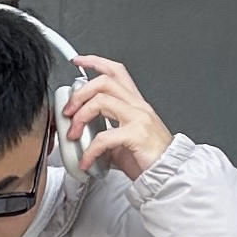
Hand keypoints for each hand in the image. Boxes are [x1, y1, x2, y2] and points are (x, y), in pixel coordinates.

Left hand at [64, 55, 172, 182]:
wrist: (169, 175)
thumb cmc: (149, 158)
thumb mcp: (123, 139)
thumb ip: (105, 130)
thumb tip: (83, 133)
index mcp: (135, 104)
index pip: (116, 72)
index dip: (95, 62)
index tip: (78, 61)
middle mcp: (138, 106)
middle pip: (104, 82)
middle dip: (79, 94)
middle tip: (68, 111)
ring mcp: (139, 118)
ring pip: (101, 101)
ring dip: (80, 117)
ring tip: (73, 135)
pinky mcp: (137, 135)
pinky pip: (104, 137)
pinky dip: (90, 150)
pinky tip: (87, 160)